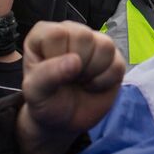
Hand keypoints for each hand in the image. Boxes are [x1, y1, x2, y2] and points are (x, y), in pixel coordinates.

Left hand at [18, 22, 125, 153]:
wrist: (63, 121)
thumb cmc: (45, 101)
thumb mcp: (35, 93)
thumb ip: (47, 74)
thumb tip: (75, 60)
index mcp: (45, 34)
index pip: (57, 34)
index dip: (58, 57)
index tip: (53, 73)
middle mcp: (71, 33)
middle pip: (84, 36)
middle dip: (77, 66)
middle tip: (68, 79)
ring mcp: (94, 43)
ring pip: (106, 46)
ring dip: (93, 72)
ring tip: (81, 80)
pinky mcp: (113, 58)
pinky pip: (118, 64)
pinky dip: (106, 81)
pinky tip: (93, 85)